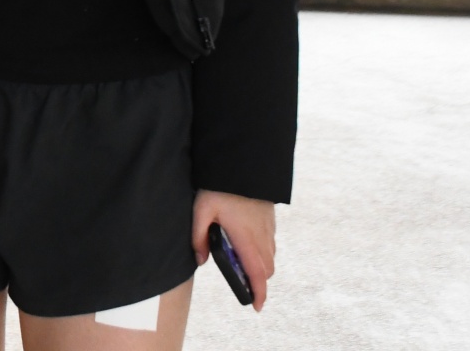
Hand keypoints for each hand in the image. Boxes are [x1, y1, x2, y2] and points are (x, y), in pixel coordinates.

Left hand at [193, 189, 276, 309]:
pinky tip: (246, 244)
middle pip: (266, 268)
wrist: (242, 164)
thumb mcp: (202, 210)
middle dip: (258, 280)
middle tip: (243, 285)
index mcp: (246, 237)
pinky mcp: (270, 219)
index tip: (256, 305)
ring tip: (241, 264)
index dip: (258, 292)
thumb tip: (200, 260)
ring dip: (260, 265)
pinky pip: (270, 242)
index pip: (257, 273)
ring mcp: (269, 227)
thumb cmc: (220, 187)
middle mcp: (262, 236)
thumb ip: (199, 237)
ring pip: (270, 256)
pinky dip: (262, 251)